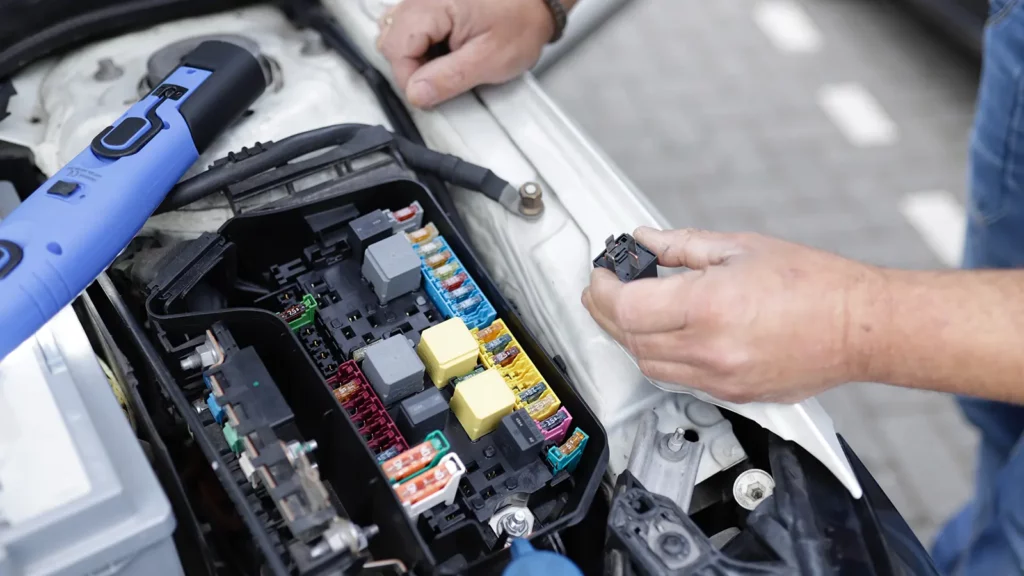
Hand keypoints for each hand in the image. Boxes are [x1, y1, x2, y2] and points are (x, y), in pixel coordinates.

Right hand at [376, 0, 554, 107]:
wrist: (538, 2)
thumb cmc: (521, 22)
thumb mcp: (488, 60)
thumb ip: (448, 79)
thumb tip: (416, 94)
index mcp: (433, 5)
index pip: (396, 49)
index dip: (410, 78)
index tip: (431, 92)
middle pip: (391, 40)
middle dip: (411, 66)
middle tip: (441, 78)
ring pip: (397, 34)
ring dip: (415, 55)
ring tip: (446, 62)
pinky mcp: (431, 2)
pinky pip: (411, 26)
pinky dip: (423, 43)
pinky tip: (444, 50)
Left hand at [582, 227, 888, 402]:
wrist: (861, 327)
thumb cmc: (816, 286)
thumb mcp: (740, 248)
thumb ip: (682, 246)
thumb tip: (646, 241)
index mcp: (709, 306)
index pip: (627, 307)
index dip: (603, 289)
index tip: (601, 275)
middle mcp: (710, 349)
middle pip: (630, 339)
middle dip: (607, 312)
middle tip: (605, 288)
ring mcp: (719, 378)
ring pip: (648, 365)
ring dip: (630, 337)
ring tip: (630, 309)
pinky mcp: (731, 394)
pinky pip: (677, 379)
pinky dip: (659, 356)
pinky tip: (663, 333)